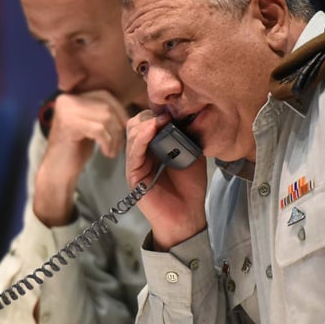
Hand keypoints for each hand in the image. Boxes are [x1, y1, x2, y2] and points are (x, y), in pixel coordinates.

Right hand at [33, 90, 129, 225]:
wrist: (57, 172)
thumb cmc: (76, 150)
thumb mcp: (90, 124)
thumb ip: (102, 112)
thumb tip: (128, 108)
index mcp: (71, 96)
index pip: (104, 95)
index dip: (119, 110)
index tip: (125, 127)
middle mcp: (66, 99)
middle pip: (106, 106)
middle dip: (118, 127)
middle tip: (118, 145)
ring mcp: (66, 111)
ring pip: (105, 118)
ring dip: (115, 137)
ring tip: (112, 151)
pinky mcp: (69, 125)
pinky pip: (99, 129)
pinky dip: (108, 142)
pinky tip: (106, 153)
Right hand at [126, 110, 207, 248]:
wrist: (187, 215)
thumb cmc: (190, 188)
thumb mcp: (192, 154)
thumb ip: (186, 136)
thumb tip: (187, 115)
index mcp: (154, 147)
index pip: (147, 121)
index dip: (158, 112)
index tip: (173, 107)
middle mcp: (142, 154)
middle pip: (136, 124)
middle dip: (150, 115)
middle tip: (168, 114)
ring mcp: (136, 164)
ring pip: (132, 134)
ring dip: (147, 123)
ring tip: (163, 120)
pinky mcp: (133, 176)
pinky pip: (133, 152)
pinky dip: (142, 138)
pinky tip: (152, 129)